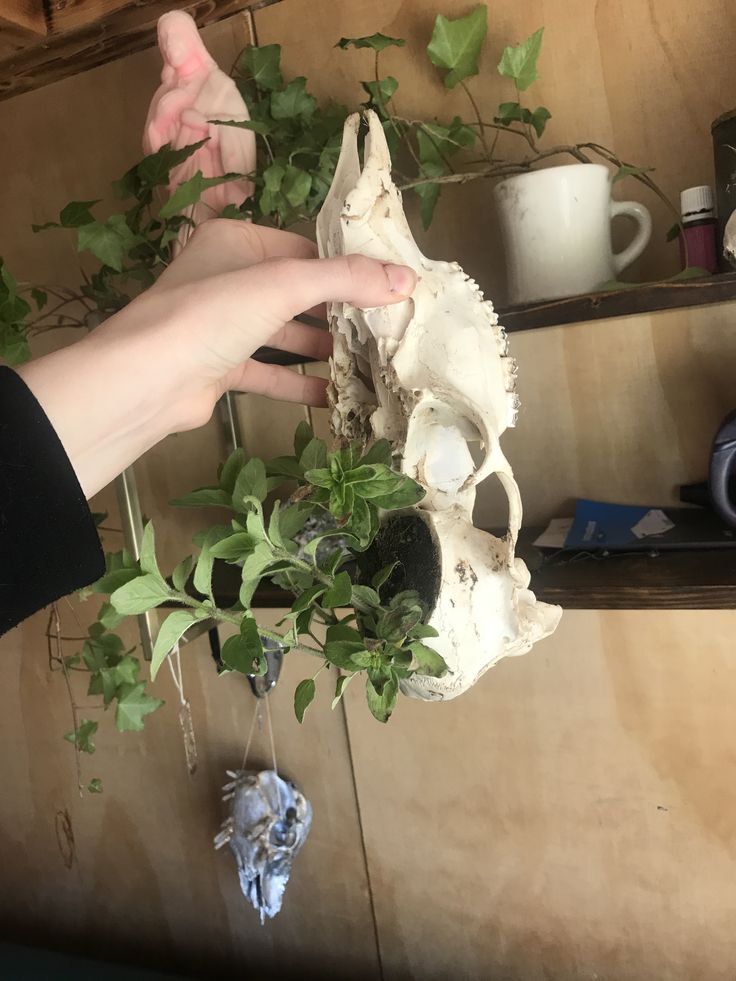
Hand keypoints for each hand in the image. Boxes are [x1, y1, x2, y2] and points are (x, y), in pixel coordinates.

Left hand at [17, 219, 415, 498]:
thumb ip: (345, 278)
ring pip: (283, 333)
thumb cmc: (212, 313)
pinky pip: (269, 372)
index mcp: (237, 242)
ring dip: (321, 347)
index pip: (304, 248)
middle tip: (385, 325)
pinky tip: (334, 395)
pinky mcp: (221, 368)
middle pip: (296, 292)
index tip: (389, 285)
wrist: (149, 379)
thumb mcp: (284, 284)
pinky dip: (298, 383)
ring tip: (368, 360)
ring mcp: (222, 326)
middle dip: (339, 311)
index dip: (346, 266)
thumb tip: (407, 278)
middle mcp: (228, 279)